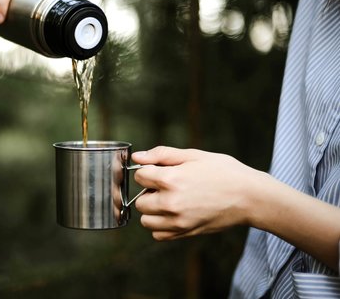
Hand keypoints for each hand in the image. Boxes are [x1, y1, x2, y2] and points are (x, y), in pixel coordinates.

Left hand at [131, 146, 267, 240]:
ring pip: (146, 220)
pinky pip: (158, 234)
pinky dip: (161, 225)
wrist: (250, 197)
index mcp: (171, 180)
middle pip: (140, 201)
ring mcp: (178, 221)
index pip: (139, 177)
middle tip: (167, 186)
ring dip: (152, 210)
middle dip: (149, 191)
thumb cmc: (224, 172)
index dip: (148, 171)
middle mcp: (171, 203)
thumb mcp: (193, 155)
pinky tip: (173, 214)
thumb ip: (161, 155)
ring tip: (170, 200)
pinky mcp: (185, 233)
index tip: (160, 171)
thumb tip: (137, 157)